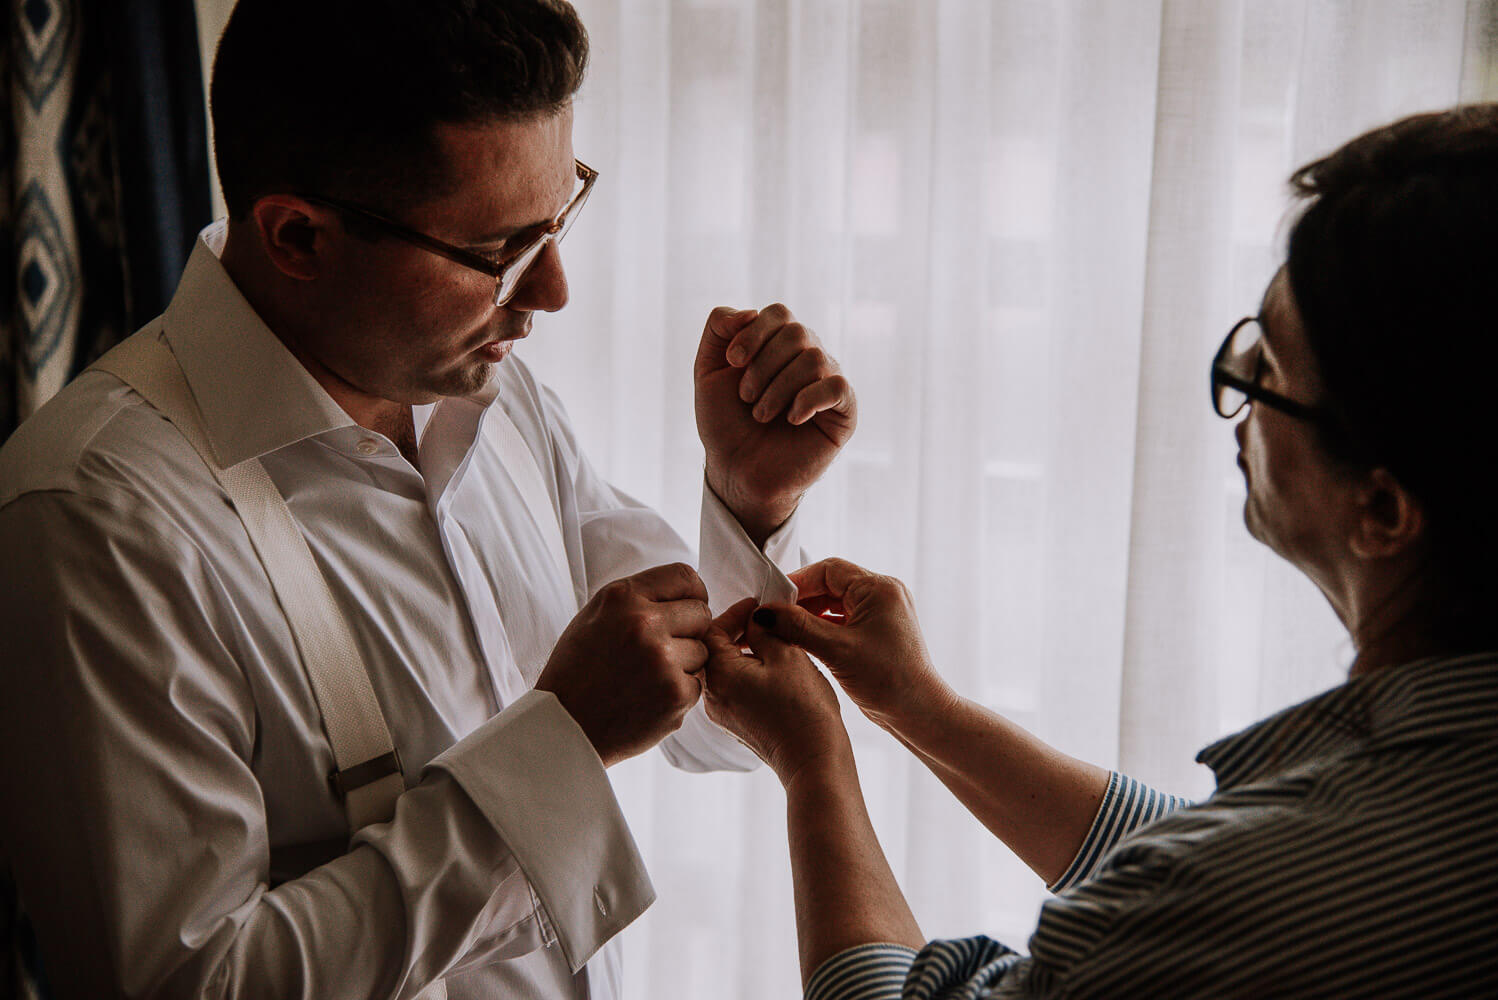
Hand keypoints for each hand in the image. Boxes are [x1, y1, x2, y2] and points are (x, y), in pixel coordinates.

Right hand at [535, 563, 711, 766]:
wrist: (564, 725)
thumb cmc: (577, 671)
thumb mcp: (595, 616)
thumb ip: (638, 598)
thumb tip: (683, 592)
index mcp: (622, 598)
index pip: (685, 577)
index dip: (692, 593)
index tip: (686, 608)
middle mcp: (644, 624)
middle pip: (701, 614)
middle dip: (689, 630)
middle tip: (661, 649)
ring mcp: (662, 660)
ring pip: (702, 651)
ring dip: (684, 663)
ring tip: (648, 676)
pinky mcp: (675, 694)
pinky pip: (698, 683)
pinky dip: (679, 691)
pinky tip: (650, 697)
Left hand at [694, 305, 856, 544]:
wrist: (736, 471)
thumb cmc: (725, 422)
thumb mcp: (707, 369)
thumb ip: (719, 327)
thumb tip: (752, 311)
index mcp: (780, 344)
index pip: (779, 313)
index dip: (754, 333)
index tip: (732, 363)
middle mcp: (809, 357)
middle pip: (797, 332)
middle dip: (763, 365)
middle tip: (745, 397)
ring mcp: (828, 382)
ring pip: (815, 358)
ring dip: (778, 389)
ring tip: (762, 415)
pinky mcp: (844, 411)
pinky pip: (837, 386)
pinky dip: (807, 400)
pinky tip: (792, 419)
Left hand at [701, 598, 851, 785]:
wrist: (814, 760)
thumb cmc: (803, 709)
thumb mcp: (786, 654)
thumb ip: (765, 628)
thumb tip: (754, 616)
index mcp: (719, 674)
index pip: (712, 630)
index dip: (735, 612)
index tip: (758, 604)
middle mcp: (712, 695)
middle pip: (715, 649)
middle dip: (739, 630)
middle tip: (767, 619)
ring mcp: (722, 712)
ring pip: (725, 668)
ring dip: (745, 650)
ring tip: (773, 641)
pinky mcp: (736, 723)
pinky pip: (735, 687)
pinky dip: (748, 671)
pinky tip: (773, 668)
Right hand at [750, 558, 954, 732]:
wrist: (919, 713)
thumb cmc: (890, 681)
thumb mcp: (837, 651)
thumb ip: (798, 627)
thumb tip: (766, 613)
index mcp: (879, 589)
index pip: (828, 570)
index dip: (798, 582)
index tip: (773, 599)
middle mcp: (884, 595)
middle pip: (830, 585)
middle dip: (801, 600)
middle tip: (774, 617)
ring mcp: (882, 613)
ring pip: (835, 603)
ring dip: (810, 616)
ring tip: (785, 631)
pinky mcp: (877, 632)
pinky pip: (843, 620)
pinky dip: (822, 628)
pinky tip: (803, 641)